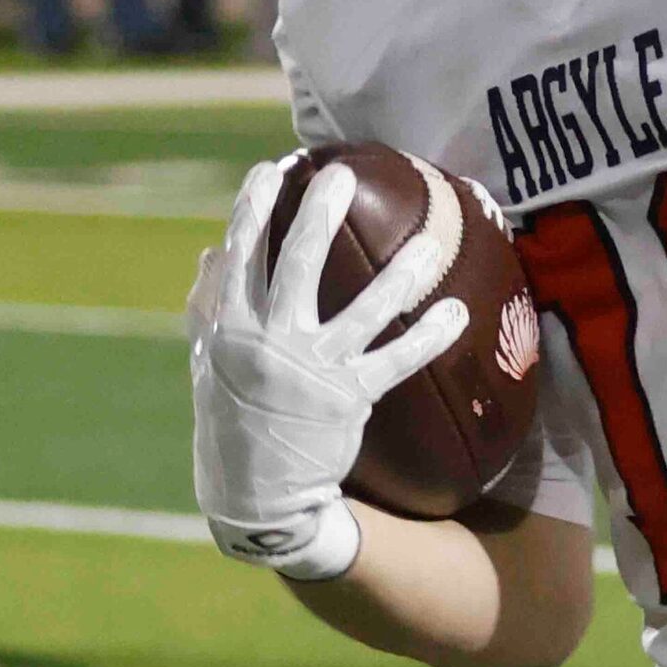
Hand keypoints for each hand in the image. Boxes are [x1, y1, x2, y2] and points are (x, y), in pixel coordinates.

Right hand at [188, 157, 467, 579]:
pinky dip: (429, 338)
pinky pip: (396, 361)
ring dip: (399, 276)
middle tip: (341, 177)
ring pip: (362, 311)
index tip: (270, 170)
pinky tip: (459, 314)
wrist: (256, 495)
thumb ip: (209, 308)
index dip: (253, 210)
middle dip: (318, 216)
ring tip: (429, 246)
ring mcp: (311, 371)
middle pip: (296, 266)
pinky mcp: (348, 400)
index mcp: (230, 330)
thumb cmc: (230, 421)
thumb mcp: (207, 364)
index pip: (241, 257)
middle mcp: (270, 344)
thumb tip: (212, 252)